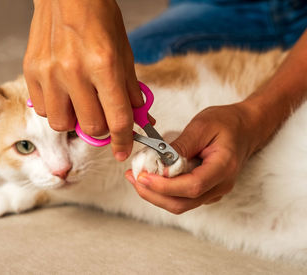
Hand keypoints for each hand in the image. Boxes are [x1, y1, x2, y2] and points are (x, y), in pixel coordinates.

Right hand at [23, 0, 143, 160]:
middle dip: (101, 129)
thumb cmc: (98, 17)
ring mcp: (49, 72)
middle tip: (103, 118)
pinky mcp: (32, 71)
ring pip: (62, 124)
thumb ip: (130, 87)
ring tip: (79, 103)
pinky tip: (62, 93)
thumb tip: (137, 115)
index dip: (124, 140)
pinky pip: (42, 108)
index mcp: (103, 64)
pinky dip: (55, 108)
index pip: (117, 118)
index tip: (123, 150)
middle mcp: (74, 71)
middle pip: (90, 126)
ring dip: (75, 120)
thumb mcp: (123, 51)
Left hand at [125, 102, 262, 213]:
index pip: (192, 186)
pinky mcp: (205, 191)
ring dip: (155, 195)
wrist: (245, 128)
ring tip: (135, 177)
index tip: (143, 177)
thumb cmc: (226, 123)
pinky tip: (150, 178)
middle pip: (182, 203)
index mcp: (223, 167)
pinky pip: (182, 198)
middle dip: (153, 194)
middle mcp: (220, 185)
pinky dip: (163, 192)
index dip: (165, 186)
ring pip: (179, 204)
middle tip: (133, 178)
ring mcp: (213, 191)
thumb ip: (182, 145)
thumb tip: (161, 164)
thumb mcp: (202, 125)